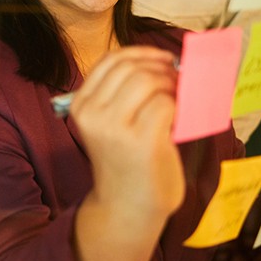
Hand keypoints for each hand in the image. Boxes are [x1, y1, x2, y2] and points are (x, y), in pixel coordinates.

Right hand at [71, 46, 184, 217]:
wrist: (126, 208)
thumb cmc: (126, 162)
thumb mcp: (111, 123)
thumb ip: (125, 94)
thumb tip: (165, 63)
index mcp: (82, 104)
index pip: (110, 60)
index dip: (141, 53)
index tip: (163, 58)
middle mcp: (92, 112)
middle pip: (131, 67)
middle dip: (161, 67)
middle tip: (178, 80)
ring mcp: (114, 127)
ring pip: (148, 80)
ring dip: (171, 85)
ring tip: (179, 100)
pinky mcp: (141, 141)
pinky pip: (166, 104)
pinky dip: (179, 106)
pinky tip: (179, 121)